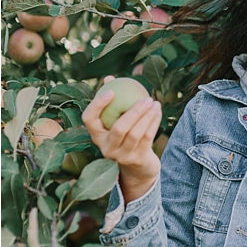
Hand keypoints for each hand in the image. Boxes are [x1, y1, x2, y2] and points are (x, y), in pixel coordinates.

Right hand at [81, 81, 161, 201]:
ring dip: (147, 116)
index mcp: (96, 136)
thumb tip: (109, 78)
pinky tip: (158, 111)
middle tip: (146, 98)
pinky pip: (147, 138)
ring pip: (135, 134)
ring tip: (154, 103)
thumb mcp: (115, 121)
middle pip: (119, 128)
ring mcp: (121, 156)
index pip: (88, 119)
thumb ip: (112, 101)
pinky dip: (153, 123)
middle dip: (134, 111)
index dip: (97, 105)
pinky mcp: (137, 160)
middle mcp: (106, 148)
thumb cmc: (124, 137)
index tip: (111, 91)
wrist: (137, 168)